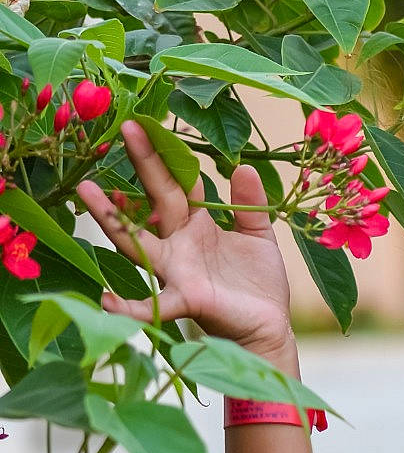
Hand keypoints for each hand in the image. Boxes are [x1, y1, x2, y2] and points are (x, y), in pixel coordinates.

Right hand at [76, 119, 296, 364]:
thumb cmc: (257, 284)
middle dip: (142, 165)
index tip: (147, 123)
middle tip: (125, 128)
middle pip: (156, 199)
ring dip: (112, 218)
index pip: (178, 183)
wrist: (268, 328)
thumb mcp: (258, 235)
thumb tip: (242, 165)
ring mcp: (177, 271)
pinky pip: (154, 304)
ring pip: (138, 241)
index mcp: (197, 226)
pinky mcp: (186, 299)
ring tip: (87, 192)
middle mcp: (179, 244)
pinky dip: (130, 307)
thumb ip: (249, 203)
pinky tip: (106, 301)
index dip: (166, 155)